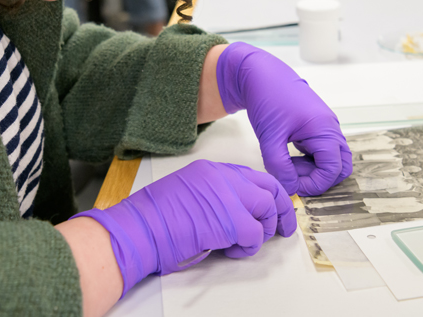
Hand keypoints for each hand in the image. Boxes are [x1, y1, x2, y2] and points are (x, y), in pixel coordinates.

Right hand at [72, 160, 295, 295]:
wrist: (138, 230)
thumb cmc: (153, 220)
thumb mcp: (185, 194)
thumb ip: (211, 197)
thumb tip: (232, 214)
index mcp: (210, 170)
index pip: (250, 176)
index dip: (264, 193)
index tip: (271, 208)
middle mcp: (221, 177)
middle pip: (268, 185)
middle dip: (281, 207)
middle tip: (283, 227)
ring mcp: (227, 196)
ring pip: (267, 207)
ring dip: (263, 229)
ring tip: (245, 242)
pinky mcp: (230, 221)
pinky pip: (256, 235)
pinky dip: (249, 247)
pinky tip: (230, 251)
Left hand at [216, 42, 351, 195]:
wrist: (261, 74)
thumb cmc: (267, 99)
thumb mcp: (269, 137)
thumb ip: (279, 166)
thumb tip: (290, 188)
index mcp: (324, 129)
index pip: (333, 169)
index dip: (314, 184)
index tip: (292, 184)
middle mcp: (330, 128)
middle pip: (340, 166)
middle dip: (319, 178)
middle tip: (293, 175)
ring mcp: (325, 127)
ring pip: (332, 159)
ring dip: (314, 169)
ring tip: (288, 164)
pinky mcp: (317, 126)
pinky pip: (322, 150)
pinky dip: (310, 159)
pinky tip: (288, 156)